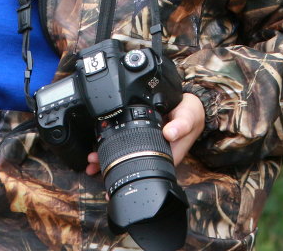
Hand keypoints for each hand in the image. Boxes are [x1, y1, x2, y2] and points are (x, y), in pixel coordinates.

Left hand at [84, 93, 204, 175]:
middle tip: (93, 164)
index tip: (110, 174)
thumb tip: (170, 133)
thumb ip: (180, 125)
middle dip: (110, 167)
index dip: (127, 172)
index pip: (143, 168)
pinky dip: (112, 146)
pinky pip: (126, 144)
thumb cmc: (190, 116)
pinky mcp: (142, 136)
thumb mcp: (188, 118)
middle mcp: (154, 153)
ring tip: (92, 160)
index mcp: (165, 154)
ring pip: (125, 156)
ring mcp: (147, 145)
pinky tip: (100, 146)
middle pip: (130, 165)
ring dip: (108, 158)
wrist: (191, 108)